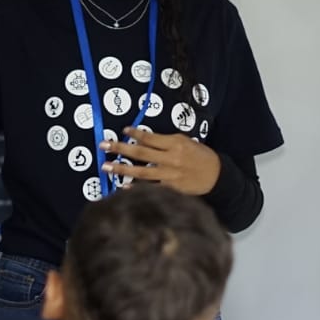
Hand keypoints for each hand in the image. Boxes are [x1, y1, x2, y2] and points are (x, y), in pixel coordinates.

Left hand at [99, 127, 221, 195]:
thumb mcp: (186, 142)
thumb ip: (166, 141)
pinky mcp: (170, 189)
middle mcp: (170, 158)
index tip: (123, 131)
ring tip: (106, 166)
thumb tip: (144, 140)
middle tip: (103, 145)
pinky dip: (136, 187)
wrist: (216, 176)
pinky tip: (122, 186)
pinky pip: (150, 187)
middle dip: (120, 148)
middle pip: (141, 153)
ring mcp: (169, 175)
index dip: (135, 134)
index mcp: (175, 143)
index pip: (150, 137)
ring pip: (141, 172)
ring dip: (122, 169)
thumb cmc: (200, 156)